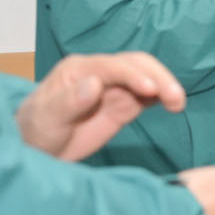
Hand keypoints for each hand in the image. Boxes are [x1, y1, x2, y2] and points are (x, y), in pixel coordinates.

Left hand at [17, 53, 184, 161]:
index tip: (150, 89)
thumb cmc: (37, 130)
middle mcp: (99, 72)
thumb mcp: (47, 118)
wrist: (40, 149)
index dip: (132, 74)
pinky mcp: (124, 103)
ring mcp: (114, 87)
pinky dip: (162, 97)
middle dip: (158, 77)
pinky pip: (148, 95)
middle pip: (135, 65)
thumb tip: (94, 83)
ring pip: (146, 77)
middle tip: (175, 98)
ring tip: (178, 104)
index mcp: (78, 69)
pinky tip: (173, 106)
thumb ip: (69, 101)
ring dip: (165, 86)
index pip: (112, 66)